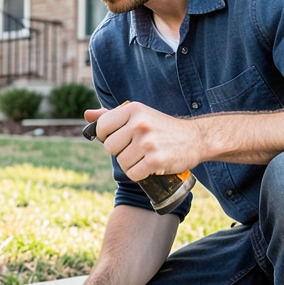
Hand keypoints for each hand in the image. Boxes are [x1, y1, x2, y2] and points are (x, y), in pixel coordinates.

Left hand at [85, 103, 201, 179]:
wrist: (196, 139)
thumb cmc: (162, 128)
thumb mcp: (139, 115)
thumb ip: (112, 115)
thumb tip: (87, 115)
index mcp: (133, 110)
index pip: (102, 127)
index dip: (107, 136)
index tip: (119, 138)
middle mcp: (139, 124)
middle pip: (110, 147)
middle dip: (120, 152)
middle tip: (137, 149)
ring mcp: (148, 142)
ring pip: (121, 163)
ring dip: (131, 164)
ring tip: (145, 157)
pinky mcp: (155, 160)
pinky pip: (132, 174)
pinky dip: (139, 174)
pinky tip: (150, 166)